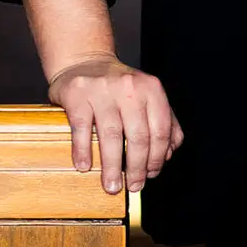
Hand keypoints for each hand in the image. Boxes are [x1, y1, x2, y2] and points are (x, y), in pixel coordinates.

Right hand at [47, 54, 184, 195]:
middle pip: (138, 136)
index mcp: (151, 88)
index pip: (161, 130)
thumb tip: (169, 154)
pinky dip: (84, 151)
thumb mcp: (147, 95)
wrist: (85, 60)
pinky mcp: (78, 95)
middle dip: (137, 168)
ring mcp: (102, 90)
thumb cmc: (119, 86)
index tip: (151, 175)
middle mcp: (129, 87)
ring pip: (111, 136)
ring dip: (112, 167)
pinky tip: (85, 166)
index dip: (158, 158)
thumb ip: (163, 120)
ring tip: (111, 186)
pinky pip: (82, 128)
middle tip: (133, 186)